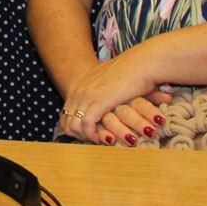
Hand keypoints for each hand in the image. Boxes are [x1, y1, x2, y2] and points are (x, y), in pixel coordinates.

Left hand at [58, 50, 172, 145]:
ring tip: (99, 142)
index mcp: (78, 86)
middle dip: (78, 135)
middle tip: (92, 142)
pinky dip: (93, 135)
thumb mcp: (106, 83)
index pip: (65, 113)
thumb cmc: (128, 74)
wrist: (140, 63)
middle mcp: (79, 90)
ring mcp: (87, 95)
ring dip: (86, 137)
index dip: (73, 128)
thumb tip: (99, 105)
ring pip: (74, 125)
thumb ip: (98, 93)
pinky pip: (87, 124)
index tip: (86, 136)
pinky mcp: (99, 101)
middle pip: (66, 121)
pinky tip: (103, 139)